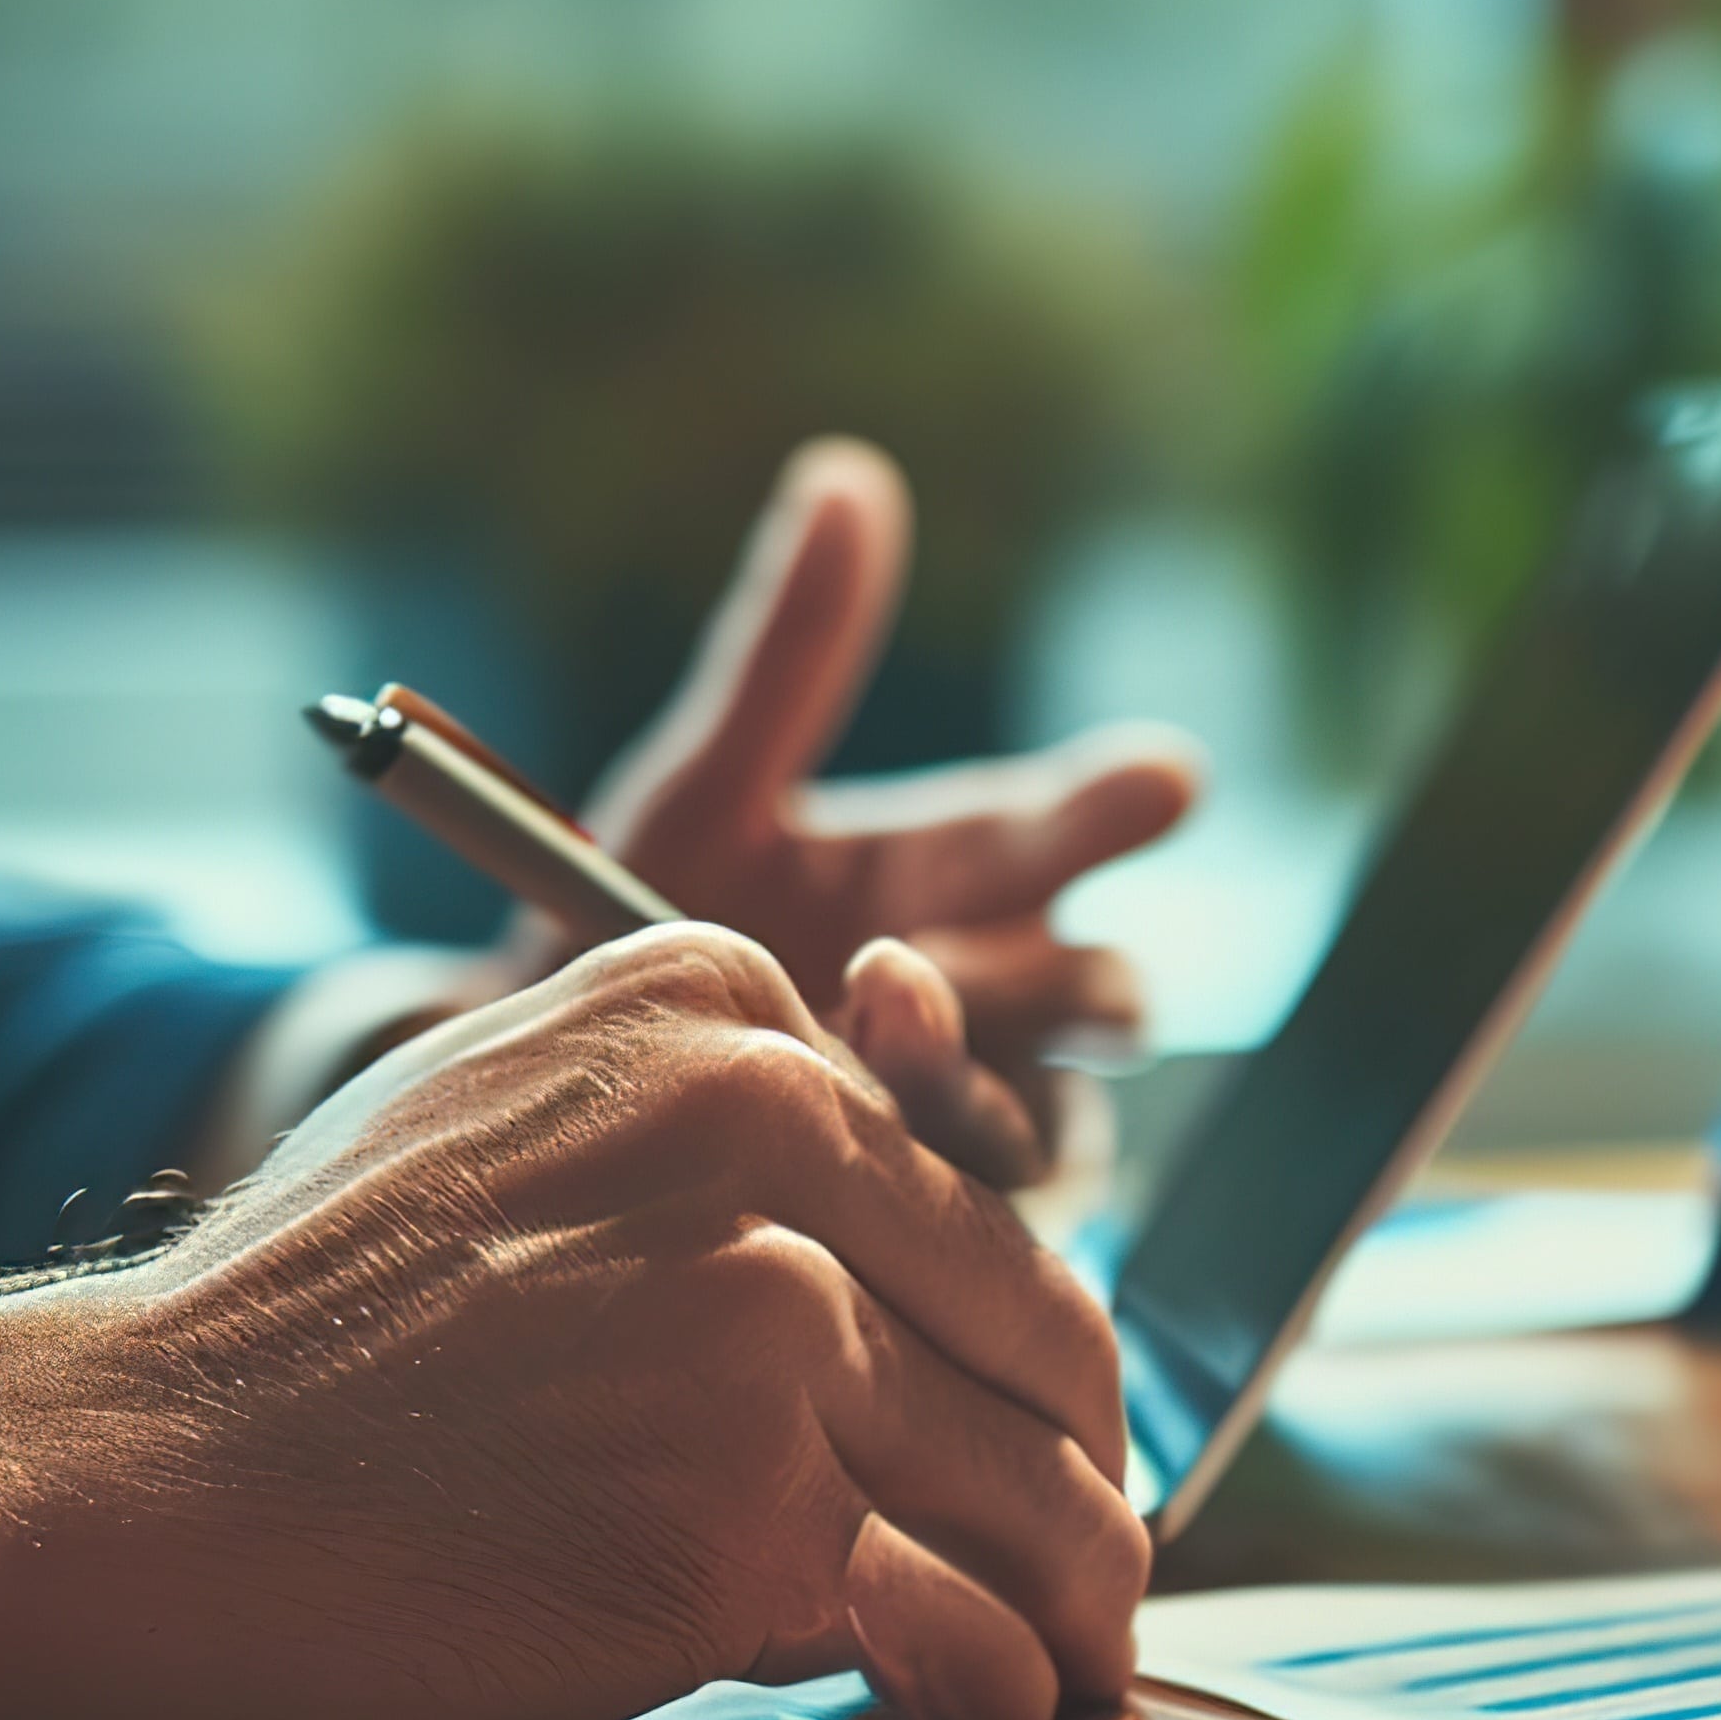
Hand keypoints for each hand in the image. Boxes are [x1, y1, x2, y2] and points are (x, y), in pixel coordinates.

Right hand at [0, 926, 1147, 1719]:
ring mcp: (771, 1321)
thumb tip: (888, 1257)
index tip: (1023, 1434)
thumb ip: (702, 1153)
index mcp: (719, 1008)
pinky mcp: (755, 1512)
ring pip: (1041, 1494)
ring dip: (1069, 1607)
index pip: (975, 1194)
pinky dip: (996, 1687)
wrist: (103, 1484)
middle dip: (1077, 1479)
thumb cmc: (282, 1347)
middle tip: (1076, 1577)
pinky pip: (966, 1625)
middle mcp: (768, 1126)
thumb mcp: (502, 1127)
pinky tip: (973, 1711)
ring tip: (1054, 1665)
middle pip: (1046, 1338)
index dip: (1016, 1346)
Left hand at [568, 439, 1200, 1163]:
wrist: (557, 1089)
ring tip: (876, 1019)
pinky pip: (971, 1232)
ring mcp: (972, 1127)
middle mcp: (998, 1003)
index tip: (1164, 774)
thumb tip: (847, 477)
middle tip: (935, 947)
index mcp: (963, 878)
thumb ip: (784, 653)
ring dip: (972, 1078)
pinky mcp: (932, 1242)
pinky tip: (859, 1160)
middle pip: (1097, 996)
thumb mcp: (703, 789)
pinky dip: (929, 1196)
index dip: (1116, 806)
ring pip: (1042, 1120)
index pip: (1070, 834)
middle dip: (1044, 973)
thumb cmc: (646, 924)